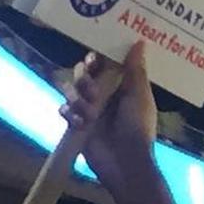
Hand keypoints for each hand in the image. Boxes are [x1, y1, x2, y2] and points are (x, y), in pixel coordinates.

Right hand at [60, 42, 158, 200]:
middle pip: (82, 75)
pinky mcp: (76, 124)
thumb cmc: (137, 127)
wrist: (125, 161)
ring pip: (70, 90)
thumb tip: (139, 42)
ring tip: (90, 111)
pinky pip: (63, 110)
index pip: (103, 65)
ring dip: (77, 97)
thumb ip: (135, 70)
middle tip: (91, 89)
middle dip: (83, 78)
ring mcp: (88, 109)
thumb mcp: (139, 96)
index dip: (95, 59)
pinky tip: (79, 122)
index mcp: (120, 86)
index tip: (93, 59)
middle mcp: (103, 95)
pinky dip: (69, 113)